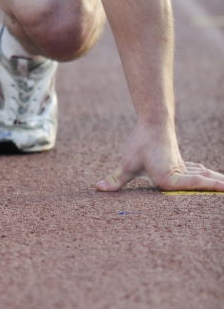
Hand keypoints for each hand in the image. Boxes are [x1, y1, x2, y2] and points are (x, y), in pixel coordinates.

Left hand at [96, 122, 223, 191]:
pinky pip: (196, 172)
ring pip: (201, 177)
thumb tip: (98, 188)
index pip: (193, 185)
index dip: (210, 187)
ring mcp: (182, 167)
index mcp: (168, 178)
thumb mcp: (127, 163)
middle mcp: (178, 174)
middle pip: (202, 183)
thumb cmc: (140, 143)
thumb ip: (116, 179)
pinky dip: (205, 176)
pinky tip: (209, 176)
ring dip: (214, 182)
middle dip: (217, 187)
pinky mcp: (180, 163)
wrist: (153, 121)